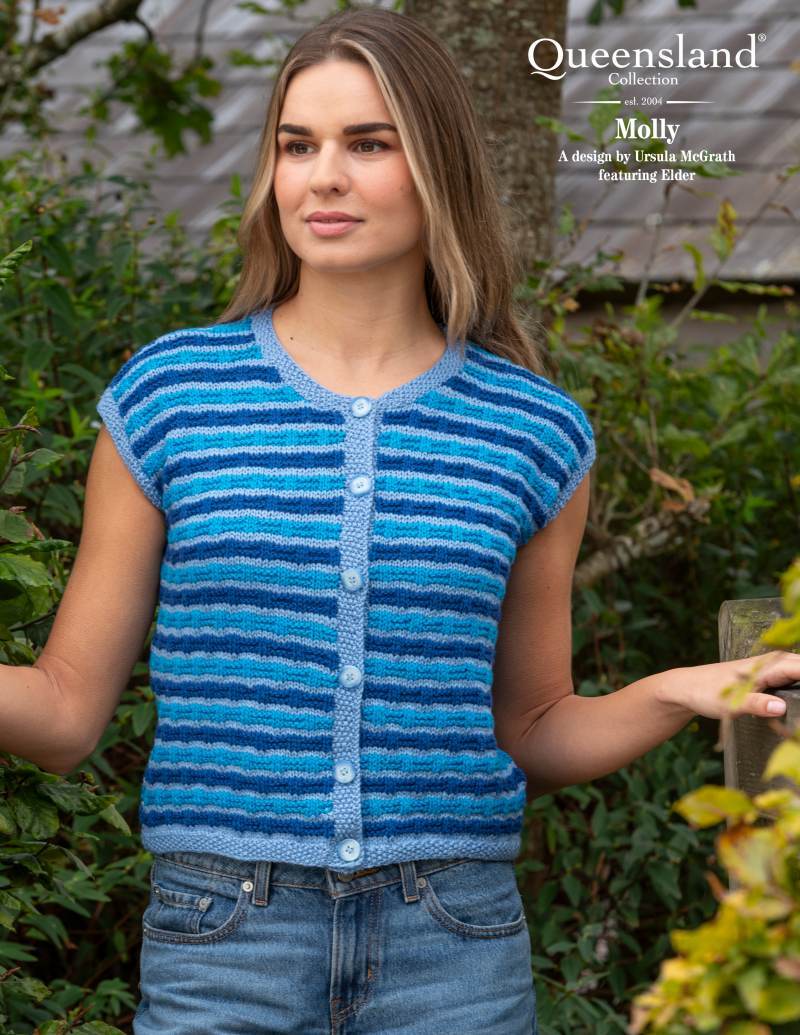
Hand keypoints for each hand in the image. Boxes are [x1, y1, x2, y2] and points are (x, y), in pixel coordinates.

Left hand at [660, 650, 798, 719]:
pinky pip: (794, 679)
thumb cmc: (706, 692)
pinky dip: (799, 686)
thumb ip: (757, 704)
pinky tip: (798, 699)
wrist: (686, 688)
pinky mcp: (768, 678)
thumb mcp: (731, 703)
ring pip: (799, 673)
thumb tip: (781, 707)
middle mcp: (773, 663)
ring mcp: (771, 670)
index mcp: (768, 665)